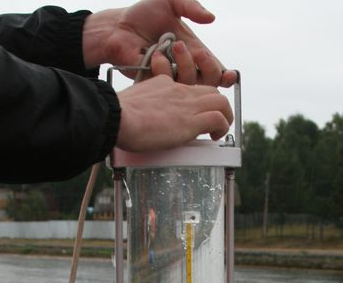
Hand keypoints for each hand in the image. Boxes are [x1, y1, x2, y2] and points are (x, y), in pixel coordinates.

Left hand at [83, 0, 236, 86]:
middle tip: (201, 54)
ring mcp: (167, 75)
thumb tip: (211, 18)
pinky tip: (157, 54)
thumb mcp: (170, 2)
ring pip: (186, 85)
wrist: (116, 26)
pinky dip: (164, 70)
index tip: (230, 74)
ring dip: (186, 66)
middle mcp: (181, 65)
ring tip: (174, 45)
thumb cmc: (142, 14)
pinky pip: (164, 84)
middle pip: (205, 82)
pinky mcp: (151, 81)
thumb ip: (191, 6)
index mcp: (190, 49)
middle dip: (210, 71)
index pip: (211, 66)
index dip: (223, 73)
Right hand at [115, 75, 232, 150]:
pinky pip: (219, 119)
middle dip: (216, 105)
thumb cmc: (117, 114)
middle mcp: (179, 91)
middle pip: (210, 90)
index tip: (192, 112)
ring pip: (221, 101)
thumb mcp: (131, 102)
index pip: (188, 87)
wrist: (117, 116)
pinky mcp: (191, 121)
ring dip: (224, 116)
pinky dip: (222, 127)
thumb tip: (135, 118)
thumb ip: (139, 105)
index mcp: (164, 84)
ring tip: (218, 130)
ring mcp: (187, 105)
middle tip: (212, 122)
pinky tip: (215, 137)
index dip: (195, 99)